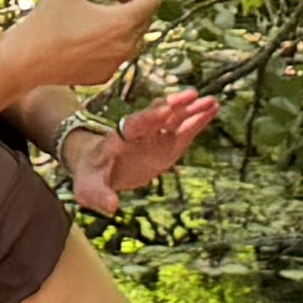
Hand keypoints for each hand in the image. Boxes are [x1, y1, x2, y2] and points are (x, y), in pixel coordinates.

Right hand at [0, 0, 159, 100]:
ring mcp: (115, 65)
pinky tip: (87, 34)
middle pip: (143, 20)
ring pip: (132, 39)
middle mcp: (125, 47)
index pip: (150, 2)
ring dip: (121, 22)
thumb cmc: (45, 21)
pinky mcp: (102, 76)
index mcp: (122, 23)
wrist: (25, 62)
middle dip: (130, 1)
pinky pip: (116, 55)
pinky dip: (109, 42)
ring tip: (99, 11)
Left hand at [58, 85, 216, 211]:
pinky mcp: (167, 144)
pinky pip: (184, 130)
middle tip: (192, 95)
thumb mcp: (89, 188)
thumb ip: (99, 195)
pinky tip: (213, 110)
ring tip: (212, 101)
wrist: (97, 168)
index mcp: (118, 138)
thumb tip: (112, 207)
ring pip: (174, 119)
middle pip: (157, 115)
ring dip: (191, 110)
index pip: (134, 125)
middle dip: (173, 105)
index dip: (147, 117)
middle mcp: (139, 132)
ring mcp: (155, 136)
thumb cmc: (90, 176)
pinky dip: (198, 121)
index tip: (163, 109)